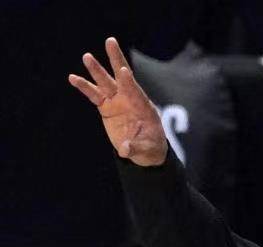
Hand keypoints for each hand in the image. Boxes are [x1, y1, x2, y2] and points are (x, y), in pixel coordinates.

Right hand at [68, 37, 166, 165]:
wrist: (144, 150)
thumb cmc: (150, 147)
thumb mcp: (147, 149)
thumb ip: (136, 148)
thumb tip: (125, 150)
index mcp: (143, 106)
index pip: (135, 90)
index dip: (130, 81)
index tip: (124, 70)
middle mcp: (129, 99)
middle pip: (121, 76)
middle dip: (116, 59)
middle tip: (110, 41)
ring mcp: (117, 102)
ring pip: (105, 82)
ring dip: (96, 70)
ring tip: (87, 56)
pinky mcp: (106, 108)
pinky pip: (93, 95)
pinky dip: (84, 86)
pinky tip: (72, 78)